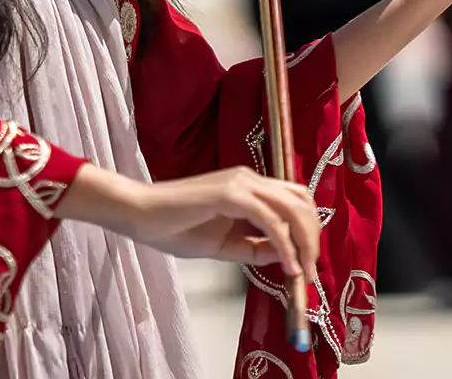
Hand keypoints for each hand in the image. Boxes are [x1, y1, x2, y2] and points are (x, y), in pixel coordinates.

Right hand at [69, 165, 320, 276]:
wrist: (139, 216)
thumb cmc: (174, 227)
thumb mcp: (224, 244)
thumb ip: (253, 247)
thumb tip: (285, 257)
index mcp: (250, 186)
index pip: (295, 200)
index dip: (308, 230)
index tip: (309, 263)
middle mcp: (250, 178)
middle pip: (301, 201)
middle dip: (312, 237)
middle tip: (313, 271)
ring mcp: (241, 183)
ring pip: (291, 207)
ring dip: (304, 241)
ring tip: (304, 271)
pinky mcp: (229, 194)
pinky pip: (269, 219)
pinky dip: (284, 244)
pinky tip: (287, 265)